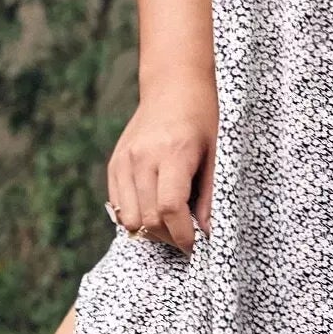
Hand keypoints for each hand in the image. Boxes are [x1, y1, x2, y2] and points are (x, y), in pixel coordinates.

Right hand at [107, 72, 217, 253]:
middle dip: (169, 237)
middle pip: (148, 219)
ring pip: (129, 218)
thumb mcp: (217, 155)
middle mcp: (142, 158)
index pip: (170, 208)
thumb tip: (206, 233)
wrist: (173, 86)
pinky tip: (154, 210)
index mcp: (172, 154)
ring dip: (150, 231)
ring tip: (171, 225)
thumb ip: (210, 197)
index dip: (183, 235)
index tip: (195, 247)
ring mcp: (124, 161)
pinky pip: (117, 206)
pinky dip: (135, 217)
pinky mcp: (115, 164)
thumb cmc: (202, 118)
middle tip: (186, 237)